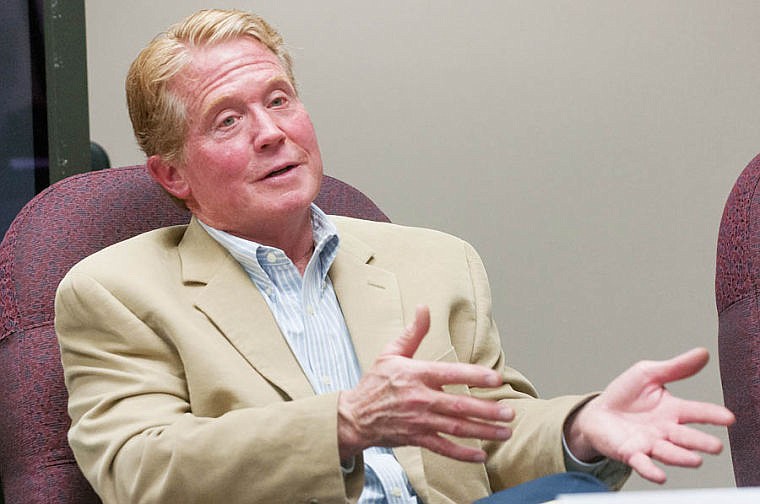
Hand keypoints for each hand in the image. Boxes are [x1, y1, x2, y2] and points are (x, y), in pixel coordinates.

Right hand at [337, 305, 512, 461]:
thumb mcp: (391, 353)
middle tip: (509, 413)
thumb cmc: (375, 383)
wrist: (354, 416)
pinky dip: (462, 454)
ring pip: (456, 428)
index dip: (474, 376)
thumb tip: (424, 308)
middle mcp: (420, 399)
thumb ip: (413, 333)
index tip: (495, 379)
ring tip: (505, 431)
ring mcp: (419, 421)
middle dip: (487, 410)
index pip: (450, 374)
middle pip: (459, 405)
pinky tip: (480, 455)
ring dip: (483, 431)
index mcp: (416, 374)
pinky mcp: (416, 438)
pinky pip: (443, 448)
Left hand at [564, 347, 734, 482]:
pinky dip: (651, 470)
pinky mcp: (631, 453)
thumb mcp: (648, 374)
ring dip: (681, 457)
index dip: (712, 415)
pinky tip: (659, 475)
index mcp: (673, 410)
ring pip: (668, 452)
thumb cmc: (625, 394)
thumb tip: (703, 353)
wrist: (597, 412)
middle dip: (700, 442)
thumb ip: (676, 367)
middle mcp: (665, 430)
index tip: (728, 418)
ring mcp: (649, 444)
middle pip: (686, 437)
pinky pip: (643, 464)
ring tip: (695, 460)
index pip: (696, 412)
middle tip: (715, 446)